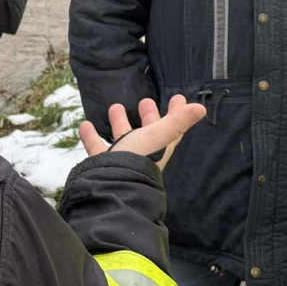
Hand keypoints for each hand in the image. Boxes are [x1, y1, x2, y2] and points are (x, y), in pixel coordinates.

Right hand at [78, 95, 206, 169]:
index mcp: (158, 147)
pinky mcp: (103, 165)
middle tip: (146, 101)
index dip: (177, 113)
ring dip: (119, 122)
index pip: (173, 128)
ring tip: (114, 107)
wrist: (109, 188)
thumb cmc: (136, 160)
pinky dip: (91, 137)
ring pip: (122, 138)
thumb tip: (201, 108)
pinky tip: (85, 125)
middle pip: (148, 132)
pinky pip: (97, 148)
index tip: (178, 97)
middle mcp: (142, 154)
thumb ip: (177, 122)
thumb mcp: (156, 136)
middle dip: (148, 116)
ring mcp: (122, 160)